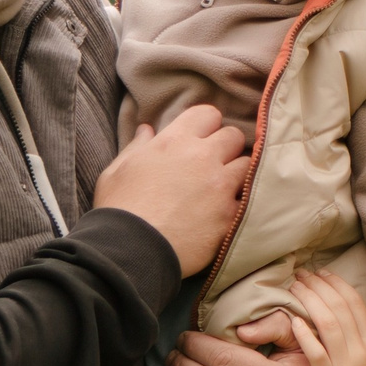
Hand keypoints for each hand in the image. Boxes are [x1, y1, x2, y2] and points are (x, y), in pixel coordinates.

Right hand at [93, 104, 248, 275]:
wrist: (130, 252)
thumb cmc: (118, 210)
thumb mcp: (116, 171)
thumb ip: (136, 147)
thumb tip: (146, 130)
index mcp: (174, 141)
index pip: (207, 113)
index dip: (205, 125)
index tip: (200, 139)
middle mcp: (202, 157)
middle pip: (233, 136)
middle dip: (225, 147)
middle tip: (213, 164)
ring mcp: (220, 186)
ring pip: (247, 165)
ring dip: (237, 173)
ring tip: (224, 188)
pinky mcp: (230, 215)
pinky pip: (249, 200)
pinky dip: (241, 204)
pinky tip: (228, 212)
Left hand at [285, 272, 365, 365]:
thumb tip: (352, 336)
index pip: (355, 304)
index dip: (337, 284)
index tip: (322, 273)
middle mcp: (363, 351)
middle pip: (339, 306)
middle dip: (319, 284)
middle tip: (301, 273)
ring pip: (327, 322)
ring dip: (309, 300)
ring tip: (294, 287)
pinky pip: (315, 352)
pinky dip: (304, 333)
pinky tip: (292, 320)